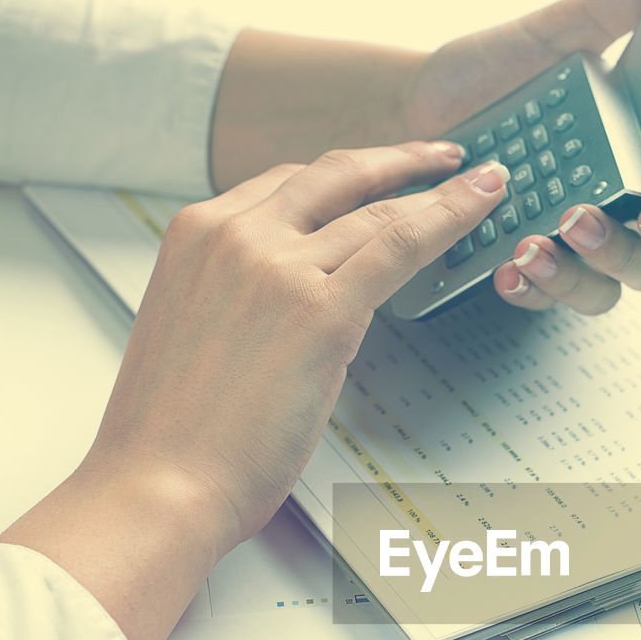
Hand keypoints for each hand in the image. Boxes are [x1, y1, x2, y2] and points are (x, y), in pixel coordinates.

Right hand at [0, 141, 505, 639]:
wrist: (160, 484)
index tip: (379, 172)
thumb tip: (293, 306)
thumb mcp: (194, 335)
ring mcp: (278, 266)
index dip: (345, 175)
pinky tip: (481, 202)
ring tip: (480, 183)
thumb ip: (240, 300)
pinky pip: (400, 244)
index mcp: (196, 235)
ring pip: (377, 209)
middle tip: (442, 154)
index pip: (286, 184)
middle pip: (335, 175)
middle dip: (398, 160)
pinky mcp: (320, 310)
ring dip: (437, 191)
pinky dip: (450, 215)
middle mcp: (235, 234)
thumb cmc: (172, 437)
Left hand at [403, 0, 640, 313]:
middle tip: (577, 218)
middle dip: (621, 250)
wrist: (416, 109)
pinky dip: (528, 290)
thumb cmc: (497, 73)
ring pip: (601, 293)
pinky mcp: (524, 269)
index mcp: (640, 167)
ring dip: (572, 279)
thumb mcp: (566, 27)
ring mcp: (569, 249)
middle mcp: (613, 214)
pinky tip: (506, 268)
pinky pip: (542, 302)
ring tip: (531, 245)